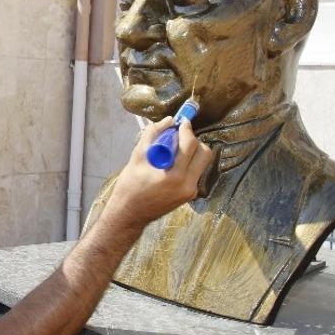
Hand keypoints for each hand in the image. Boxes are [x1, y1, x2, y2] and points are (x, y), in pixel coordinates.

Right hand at [106, 117, 212, 231]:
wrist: (130, 214)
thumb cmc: (130, 186)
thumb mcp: (137, 158)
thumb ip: (153, 135)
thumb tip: (169, 120)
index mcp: (174, 175)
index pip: (190, 145)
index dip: (187, 129)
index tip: (181, 121)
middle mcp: (187, 184)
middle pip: (204, 152)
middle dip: (193, 140)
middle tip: (178, 136)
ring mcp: (191, 191)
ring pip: (202, 162)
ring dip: (192, 152)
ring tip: (174, 151)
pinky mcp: (190, 194)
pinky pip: (196, 172)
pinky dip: (188, 163)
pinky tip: (172, 164)